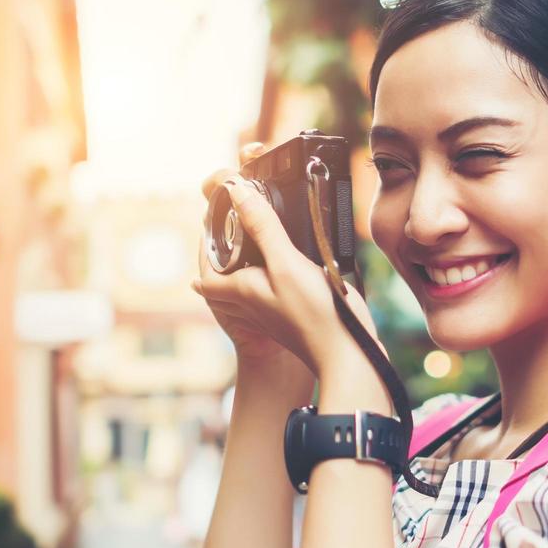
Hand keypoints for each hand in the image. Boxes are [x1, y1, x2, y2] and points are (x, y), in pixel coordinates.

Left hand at [192, 149, 379, 379]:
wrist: (345, 355)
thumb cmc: (313, 313)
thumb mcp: (284, 262)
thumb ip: (262, 227)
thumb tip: (237, 192)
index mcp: (242, 291)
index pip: (205, 277)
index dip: (202, 253)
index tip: (206, 230)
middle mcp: (253, 305)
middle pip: (225, 283)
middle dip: (221, 260)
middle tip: (228, 234)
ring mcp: (274, 313)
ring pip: (248, 289)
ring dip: (245, 270)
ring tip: (253, 246)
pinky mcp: (295, 315)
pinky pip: (272, 295)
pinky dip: (272, 278)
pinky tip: (289, 267)